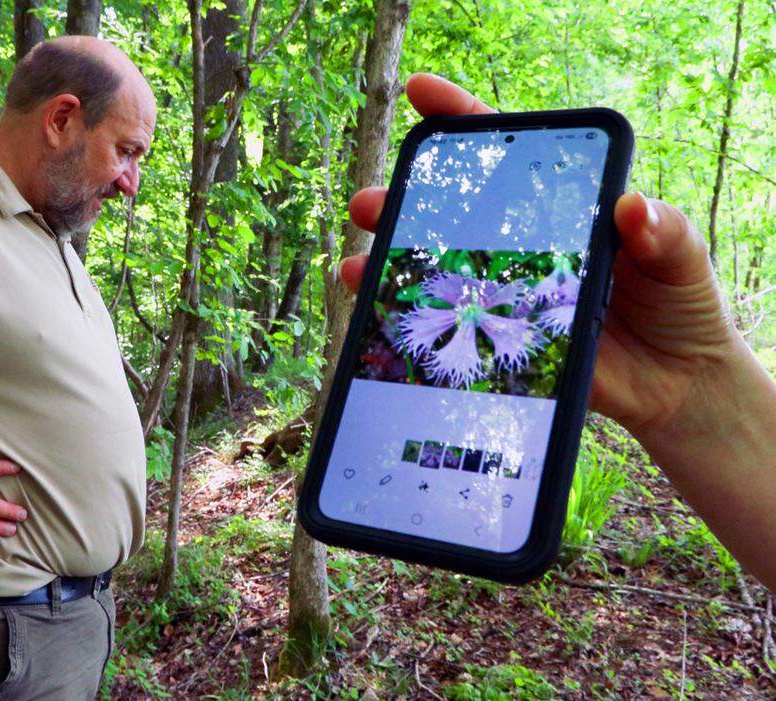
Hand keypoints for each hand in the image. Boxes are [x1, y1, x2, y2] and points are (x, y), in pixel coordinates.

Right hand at [339, 73, 736, 437]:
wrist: (680, 384)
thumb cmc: (680, 304)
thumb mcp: (683, 258)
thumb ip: (665, 233)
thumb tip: (634, 209)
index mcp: (559, 209)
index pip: (505, 157)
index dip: (461, 121)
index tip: (420, 94)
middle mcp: (522, 247)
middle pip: (451, 214)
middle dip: (402, 201)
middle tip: (368, 202)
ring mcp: (506, 295)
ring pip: (437, 270)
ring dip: (391, 264)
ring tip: (359, 266)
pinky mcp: (504, 345)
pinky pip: (451, 333)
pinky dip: (410, 325)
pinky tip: (381, 320)